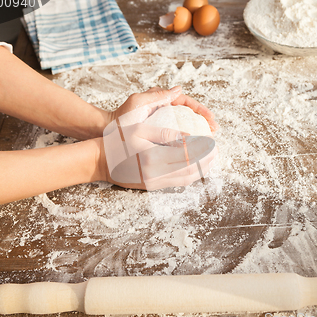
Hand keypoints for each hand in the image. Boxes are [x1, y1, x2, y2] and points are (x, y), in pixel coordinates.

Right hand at [99, 123, 217, 189]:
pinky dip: (189, 176)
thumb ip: (164, 132)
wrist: (100, 160)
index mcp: (153, 157)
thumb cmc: (118, 140)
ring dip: (200, 171)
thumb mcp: (139, 129)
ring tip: (210, 161)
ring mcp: (153, 182)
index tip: (213, 143)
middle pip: (190, 170)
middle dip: (206, 161)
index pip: (187, 156)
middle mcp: (155, 173)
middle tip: (216, 152)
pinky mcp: (151, 187)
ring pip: (185, 179)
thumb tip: (188, 136)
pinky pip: (176, 183)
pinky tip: (195, 169)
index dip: (203, 150)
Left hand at [106, 86, 218, 132]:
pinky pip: (177, 136)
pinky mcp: (158, 133)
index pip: (187, 103)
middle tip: (214, 130)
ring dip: (198, 131)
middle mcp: (163, 110)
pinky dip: (187, 141)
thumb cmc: (120, 119)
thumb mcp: (138, 103)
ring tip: (209, 139)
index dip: (201, 110)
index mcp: (160, 100)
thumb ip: (157, 95)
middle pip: (189, 114)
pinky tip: (193, 149)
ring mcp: (161, 122)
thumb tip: (178, 90)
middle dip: (203, 121)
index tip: (210, 120)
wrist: (107, 133)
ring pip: (185, 125)